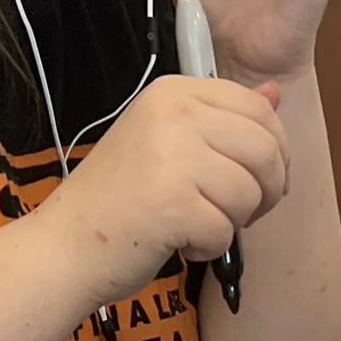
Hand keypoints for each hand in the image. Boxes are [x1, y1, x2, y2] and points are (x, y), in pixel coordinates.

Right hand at [35, 74, 288, 308]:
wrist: (65, 244)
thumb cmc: (119, 198)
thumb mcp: (169, 141)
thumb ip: (222, 118)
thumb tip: (275, 93)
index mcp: (174, 92)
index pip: (257, 110)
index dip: (275, 152)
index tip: (257, 180)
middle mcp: (173, 114)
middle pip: (265, 151)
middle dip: (265, 192)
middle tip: (238, 213)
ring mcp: (172, 157)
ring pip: (250, 193)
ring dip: (232, 222)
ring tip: (196, 225)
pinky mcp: (172, 205)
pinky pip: (225, 231)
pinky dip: (208, 248)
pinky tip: (179, 243)